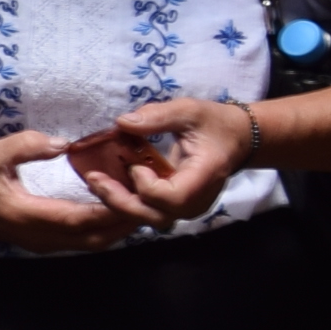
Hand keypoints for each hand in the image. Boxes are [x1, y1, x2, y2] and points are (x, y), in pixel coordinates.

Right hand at [0, 133, 129, 254]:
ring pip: (95, 243)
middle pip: (97, 238)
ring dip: (121, 227)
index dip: (111, 207)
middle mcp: (42, 236)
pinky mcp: (48, 242)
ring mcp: (46, 243)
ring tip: (141, 202)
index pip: (81, 218)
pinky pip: (86, 240)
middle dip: (127, 221)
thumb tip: (64, 143)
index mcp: (30, 216)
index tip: (136, 188)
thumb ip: (26, 145)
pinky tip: (117, 208)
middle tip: (151, 197)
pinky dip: (107, 228)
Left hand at [79, 99, 246, 226]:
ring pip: (149, 218)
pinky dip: (126, 201)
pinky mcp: (176, 206)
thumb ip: (158, 116)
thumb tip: (122, 122)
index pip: (173, 198)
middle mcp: (197, 199)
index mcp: (205, 176)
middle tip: (94, 179)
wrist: (237, 139)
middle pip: (155, 216)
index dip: (148, 187)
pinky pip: (148, 211)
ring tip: (96, 182)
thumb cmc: (214, 123)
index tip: (135, 167)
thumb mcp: (189, 111)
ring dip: (118, 204)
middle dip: (120, 201)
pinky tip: (106, 184)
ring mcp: (187, 206)